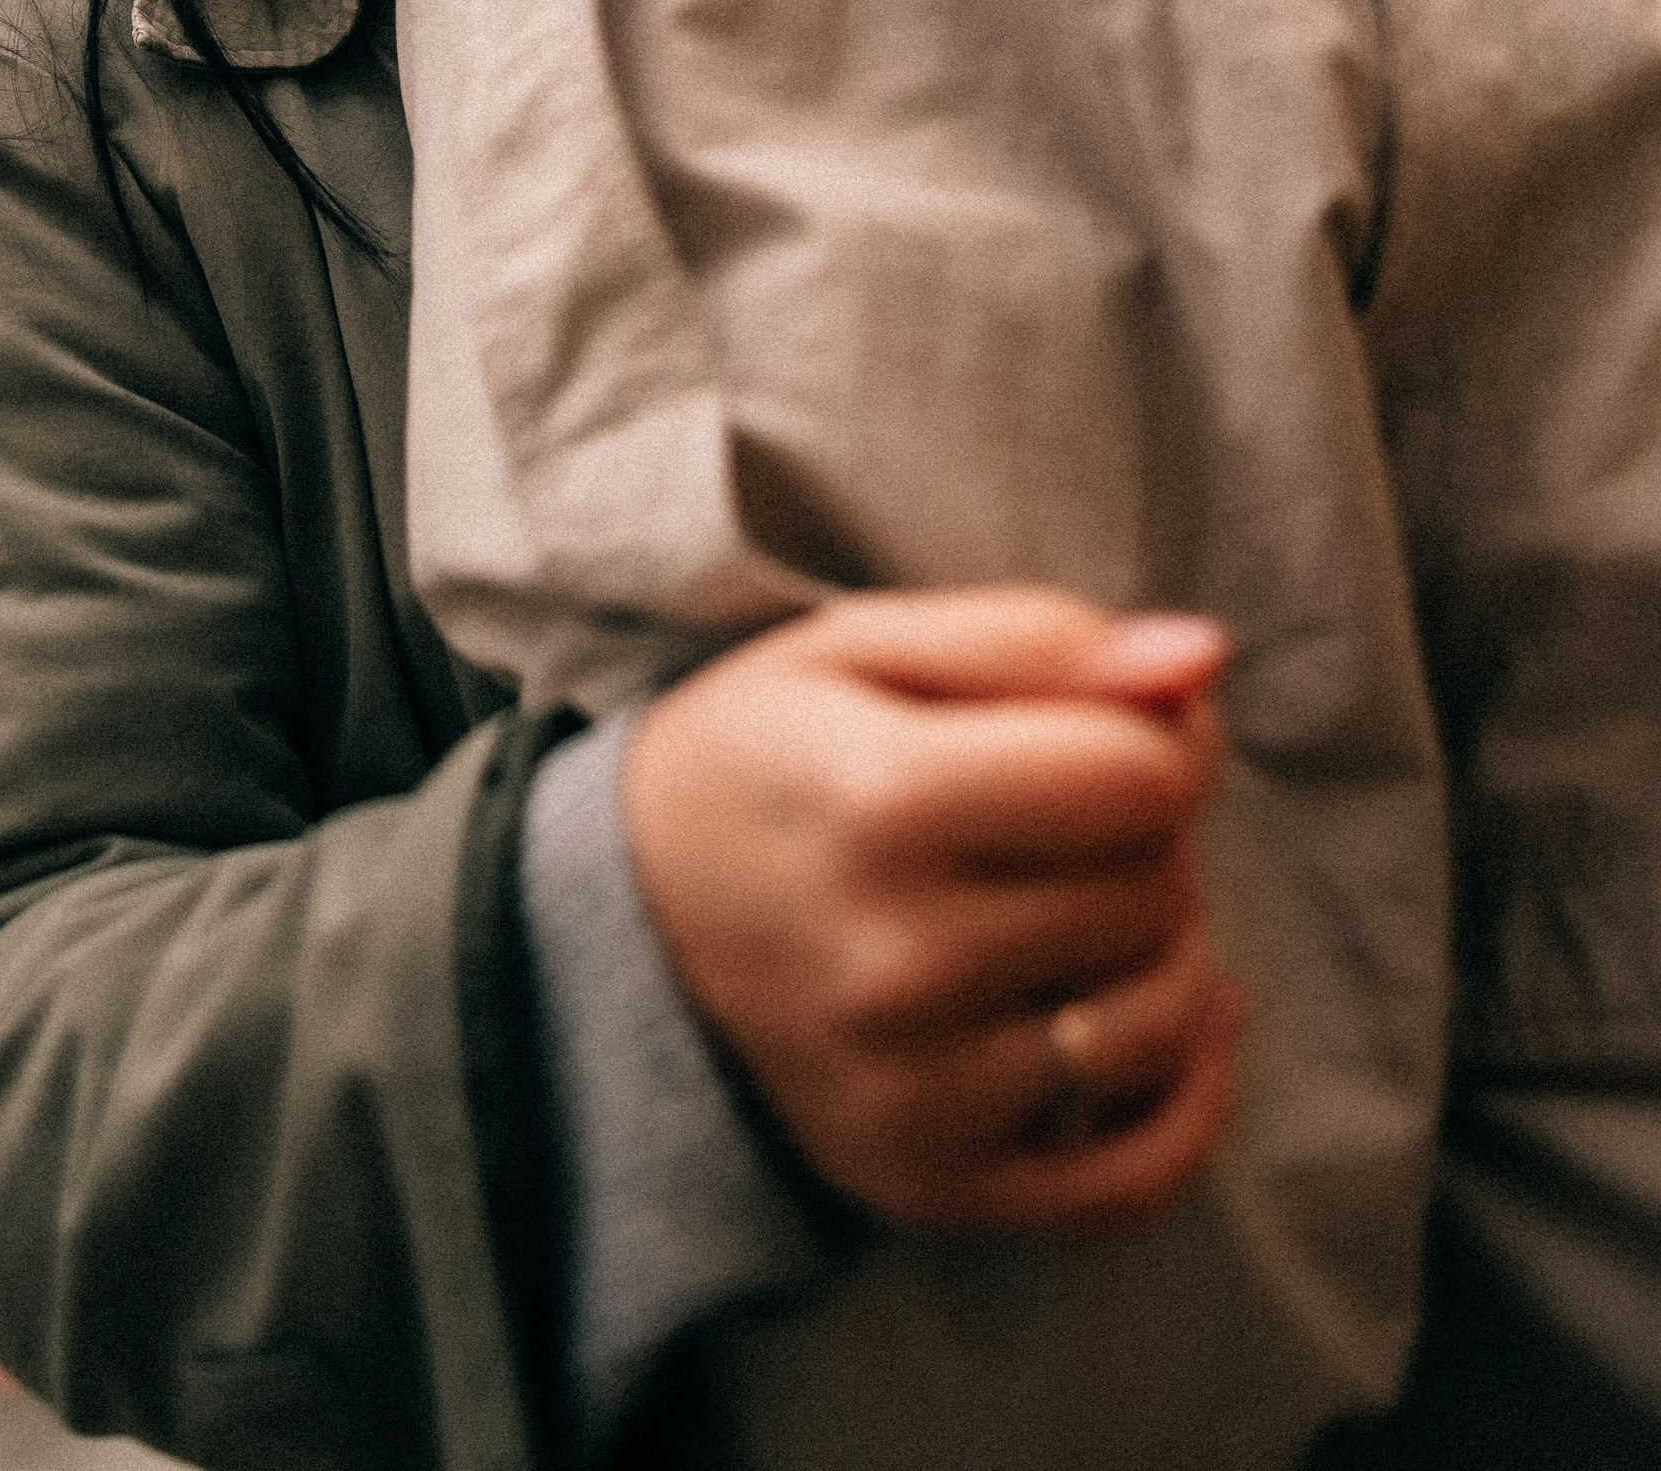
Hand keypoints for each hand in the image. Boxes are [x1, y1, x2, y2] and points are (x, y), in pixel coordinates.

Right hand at [620, 587, 1244, 1237]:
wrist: (625, 918)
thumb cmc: (764, 757)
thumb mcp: (863, 648)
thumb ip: (1035, 640)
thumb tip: (1200, 661)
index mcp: (880, 802)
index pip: (1142, 778)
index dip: (1156, 734)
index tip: (1104, 723)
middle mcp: (896, 963)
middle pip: (1154, 888)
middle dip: (1144, 832)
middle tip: (1063, 809)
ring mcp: (914, 1093)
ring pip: (1159, 1018)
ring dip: (1162, 948)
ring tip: (1084, 901)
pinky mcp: (930, 1184)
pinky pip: (1135, 1177)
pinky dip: (1191, 1096)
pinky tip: (1180, 1018)